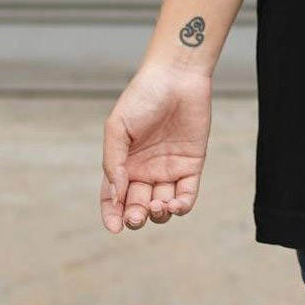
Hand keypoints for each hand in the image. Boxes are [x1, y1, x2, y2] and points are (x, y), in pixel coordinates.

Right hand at [100, 61, 211, 232]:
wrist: (177, 76)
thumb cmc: (142, 96)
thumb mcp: (117, 128)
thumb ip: (113, 163)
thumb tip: (115, 196)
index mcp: (123, 163)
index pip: (113, 198)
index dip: (112, 216)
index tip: (115, 228)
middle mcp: (145, 170)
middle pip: (138, 206)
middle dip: (136, 217)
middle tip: (138, 215)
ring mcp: (169, 168)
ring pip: (162, 206)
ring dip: (159, 214)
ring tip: (158, 205)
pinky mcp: (192, 163)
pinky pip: (187, 193)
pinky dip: (182, 206)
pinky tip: (175, 204)